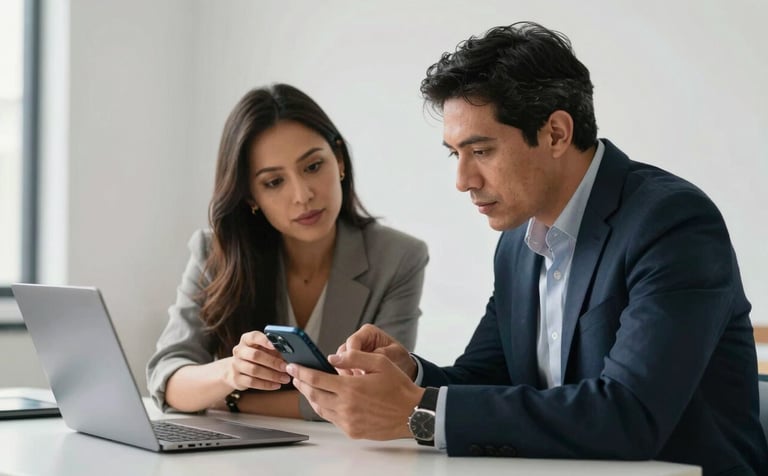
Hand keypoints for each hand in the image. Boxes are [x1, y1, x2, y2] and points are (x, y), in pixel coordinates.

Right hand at [223, 331, 290, 390]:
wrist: (237, 370)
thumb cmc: (256, 357)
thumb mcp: (264, 350)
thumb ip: (275, 350)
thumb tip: (291, 354)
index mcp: (246, 340)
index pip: (254, 336)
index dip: (265, 340)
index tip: (276, 345)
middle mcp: (239, 351)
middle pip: (255, 355)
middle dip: (273, 362)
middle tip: (286, 367)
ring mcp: (236, 365)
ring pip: (254, 370)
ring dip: (272, 375)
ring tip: (285, 378)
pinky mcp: (236, 378)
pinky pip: (252, 382)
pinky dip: (266, 384)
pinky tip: (276, 385)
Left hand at [287, 349, 423, 439]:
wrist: (413, 413)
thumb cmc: (399, 387)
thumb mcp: (380, 363)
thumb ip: (354, 358)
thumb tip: (332, 358)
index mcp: (351, 388)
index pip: (316, 379)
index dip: (302, 372)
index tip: (293, 366)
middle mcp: (346, 406)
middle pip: (313, 394)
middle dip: (302, 384)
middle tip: (296, 376)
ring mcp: (348, 421)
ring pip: (320, 408)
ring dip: (310, 397)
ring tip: (307, 387)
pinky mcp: (352, 431)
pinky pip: (331, 418)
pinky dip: (324, 408)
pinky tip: (324, 400)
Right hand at [336, 324, 415, 378]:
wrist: (403, 369)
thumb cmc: (400, 358)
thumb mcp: (396, 353)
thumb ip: (383, 352)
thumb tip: (371, 355)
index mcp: (368, 332)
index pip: (353, 342)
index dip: (352, 356)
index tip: (357, 368)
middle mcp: (358, 340)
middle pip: (342, 352)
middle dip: (346, 366)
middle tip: (354, 379)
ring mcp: (353, 353)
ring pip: (339, 362)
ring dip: (346, 374)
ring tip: (355, 384)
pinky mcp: (351, 364)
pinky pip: (343, 370)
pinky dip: (347, 379)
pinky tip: (353, 386)